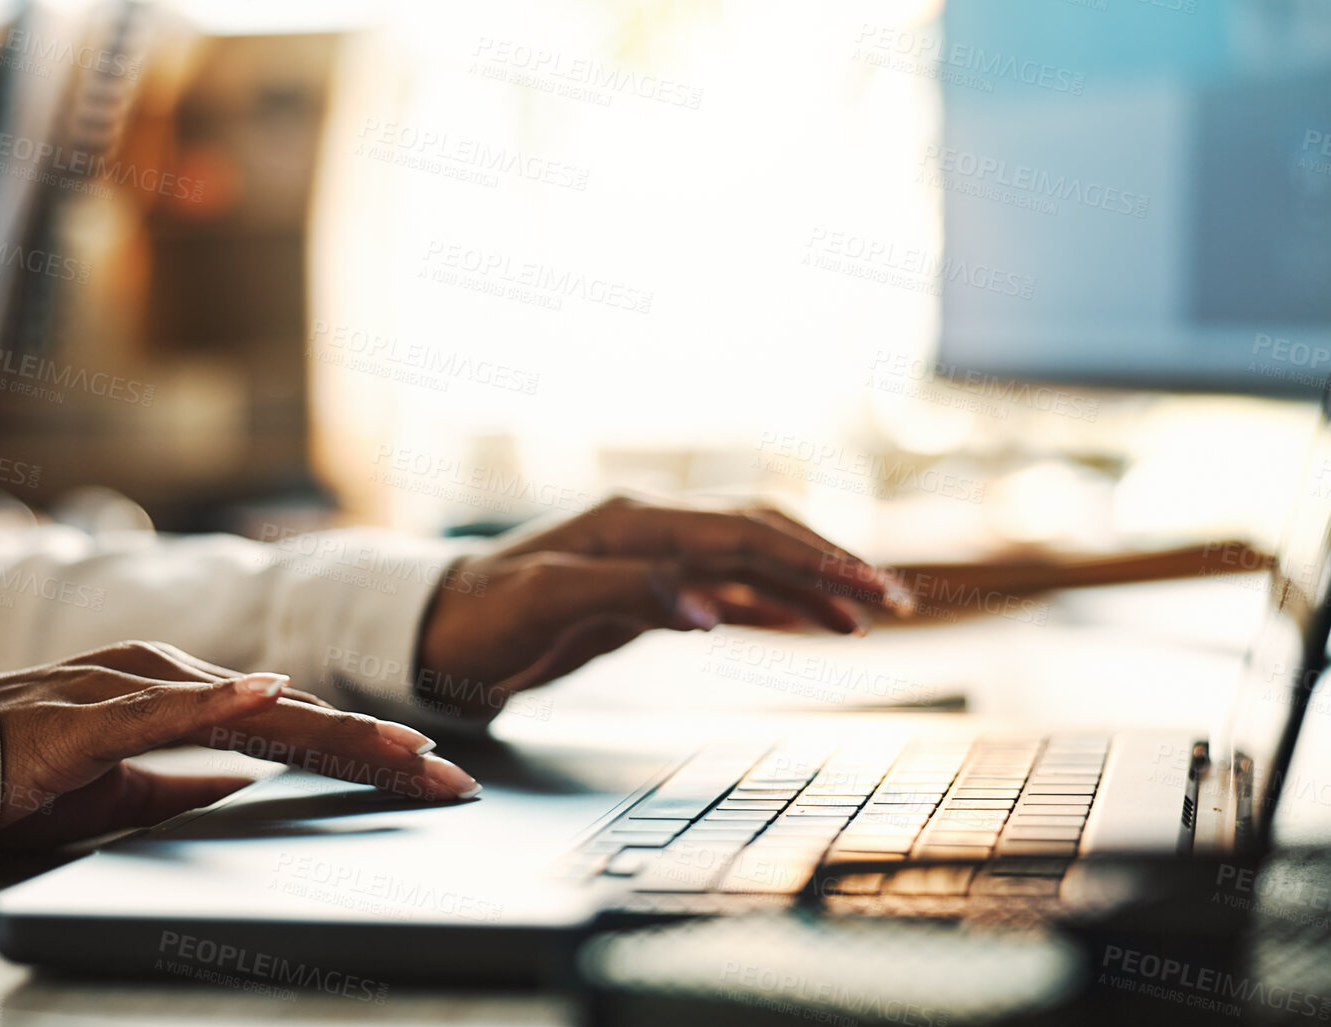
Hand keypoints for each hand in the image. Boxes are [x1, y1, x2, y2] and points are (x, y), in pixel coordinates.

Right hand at [0, 642, 480, 847]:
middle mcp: (170, 680)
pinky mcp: (85, 714)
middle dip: (378, 746)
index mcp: (183, 698)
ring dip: (329, 726)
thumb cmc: (20, 776)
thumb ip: (182, 782)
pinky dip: (219, 701)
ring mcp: (130, 688)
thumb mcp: (121, 791)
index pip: (296, 726)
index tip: (434, 778)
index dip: (369, 751)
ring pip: (251, 707)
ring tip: (400, 747)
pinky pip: (162, 708)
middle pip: (295, 714)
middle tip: (450, 775)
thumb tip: (243, 784)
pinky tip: (268, 699)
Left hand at [416, 495, 913, 719]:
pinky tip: (809, 624)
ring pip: (751, 564)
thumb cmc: (480, 617)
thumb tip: (710, 607)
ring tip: (870, 616)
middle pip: (761, 537)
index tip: (867, 586)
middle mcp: (651, 529)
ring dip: (810, 587)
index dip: (811, 558)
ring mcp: (651, 559)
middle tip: (895, 599)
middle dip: (831, 564)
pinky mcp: (645, 593)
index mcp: (634, 523)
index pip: (744, 535)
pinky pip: (725, 593)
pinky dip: (772, 606)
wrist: (434, 633)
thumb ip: (629, 595)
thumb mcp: (545, 603)